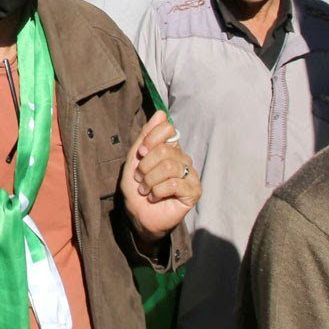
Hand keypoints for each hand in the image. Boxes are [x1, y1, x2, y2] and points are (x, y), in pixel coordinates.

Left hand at [120, 111, 198, 245]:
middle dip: (145, 166)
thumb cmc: (137, 188)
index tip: (140, 154)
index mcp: (171, 149)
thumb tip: (161, 113)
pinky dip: (157, 191)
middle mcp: (183, 159)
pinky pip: (174, 183)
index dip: (151, 139)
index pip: (169, 129)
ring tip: (145, 190)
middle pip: (165, 150)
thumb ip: (146, 136)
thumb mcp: (135, 159)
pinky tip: (154, 197)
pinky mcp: (193, 191)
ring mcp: (190, 175)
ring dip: (150, 180)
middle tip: (140, 179)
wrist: (139, 215)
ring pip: (169, 166)